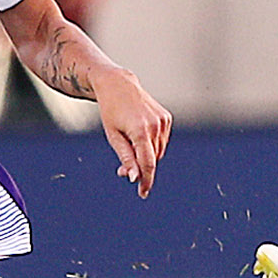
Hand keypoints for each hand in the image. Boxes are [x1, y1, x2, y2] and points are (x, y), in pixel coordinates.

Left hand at [92, 66, 171, 198]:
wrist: (118, 85)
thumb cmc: (111, 111)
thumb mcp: (113, 136)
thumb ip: (126, 158)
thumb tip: (135, 178)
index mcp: (140, 131)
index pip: (148, 164)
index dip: (146, 180)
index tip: (143, 193)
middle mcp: (156, 126)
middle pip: (152, 159)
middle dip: (140, 168)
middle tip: (122, 171)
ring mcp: (163, 121)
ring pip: (158, 151)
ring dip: (146, 157)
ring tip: (128, 149)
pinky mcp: (166, 118)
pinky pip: (161, 141)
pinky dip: (151, 145)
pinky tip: (138, 135)